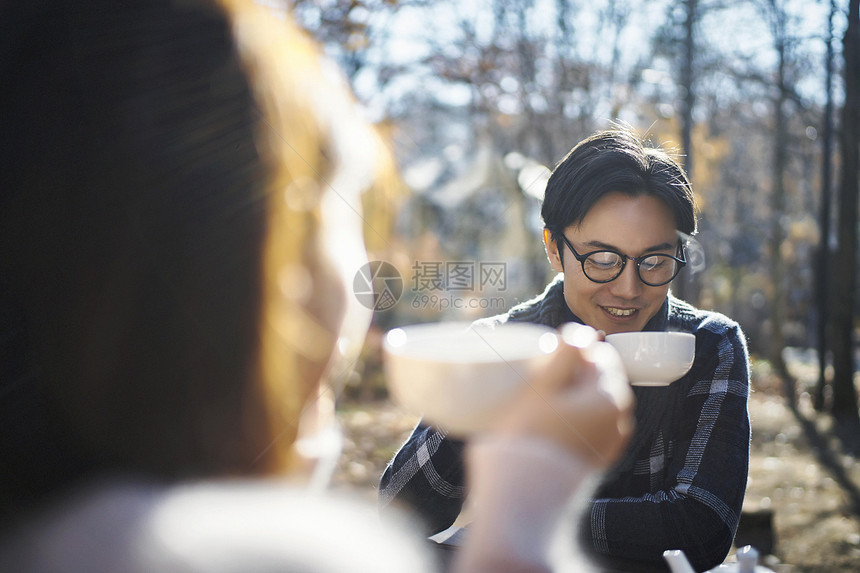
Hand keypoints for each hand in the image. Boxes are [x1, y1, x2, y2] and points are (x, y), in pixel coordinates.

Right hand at [490, 323, 633, 468]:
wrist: (526, 491)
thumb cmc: (530, 435)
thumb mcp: (545, 385)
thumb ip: (567, 354)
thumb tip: (582, 332)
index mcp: (611, 395)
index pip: (601, 354)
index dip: (575, 350)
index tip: (549, 357)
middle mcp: (620, 418)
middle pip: (600, 378)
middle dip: (576, 373)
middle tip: (544, 378)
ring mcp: (612, 441)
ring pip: (597, 402)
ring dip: (576, 395)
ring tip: (545, 401)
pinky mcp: (600, 458)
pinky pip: (594, 425)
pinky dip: (579, 418)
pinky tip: (554, 423)